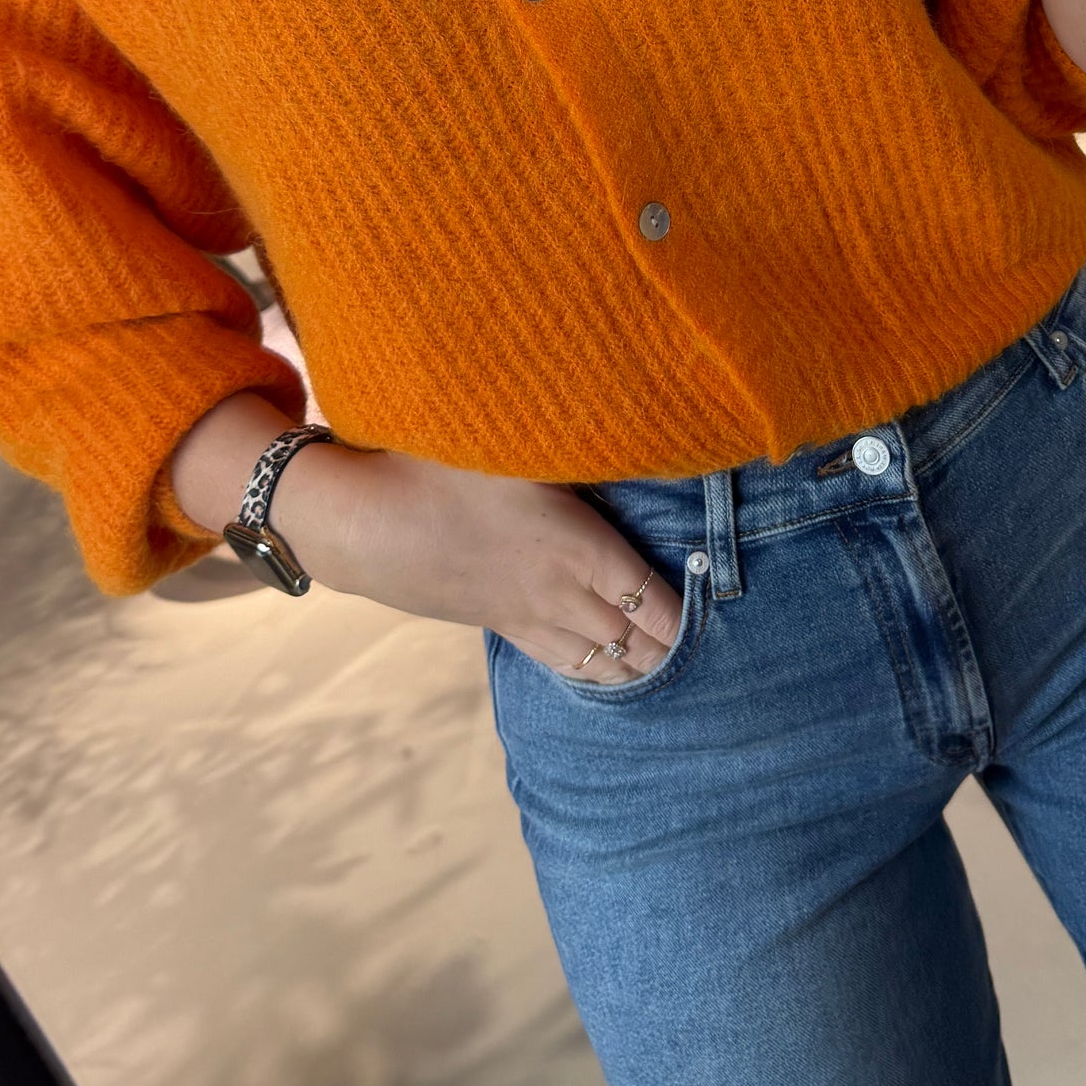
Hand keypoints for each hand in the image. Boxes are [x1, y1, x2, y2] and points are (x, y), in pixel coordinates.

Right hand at [315, 453, 682, 679]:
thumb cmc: (443, 470)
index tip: (716, 619)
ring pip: (597, 660)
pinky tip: (603, 676)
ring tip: (666, 673)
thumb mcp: (517, 442)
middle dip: (669, 650)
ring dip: (635, 669)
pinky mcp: (498, 624)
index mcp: (580, 546)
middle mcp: (562, 591)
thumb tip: (627, 409)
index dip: (686, 616)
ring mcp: (528, 615)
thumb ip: (576, 434)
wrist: (369, 525)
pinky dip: (591, 673)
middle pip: (632, 638)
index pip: (652, 598)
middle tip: (705, 654)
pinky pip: (557, 661)